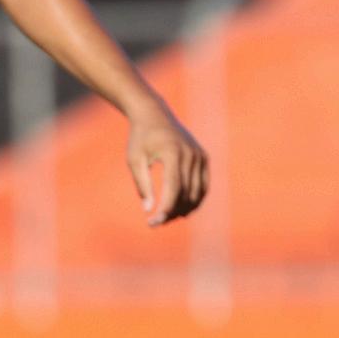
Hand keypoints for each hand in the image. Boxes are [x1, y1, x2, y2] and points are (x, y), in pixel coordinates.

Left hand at [126, 105, 207, 226]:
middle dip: (172, 212)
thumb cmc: (140, 138)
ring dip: (184, 210)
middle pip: (186, 193)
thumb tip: (148, 210)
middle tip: (155, 222)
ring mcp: (200, 156)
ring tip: (166, 217)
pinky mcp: (204, 158)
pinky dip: (194, 200)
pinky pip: (203, 186)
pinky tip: (180, 210)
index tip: (152, 222)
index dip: (165, 208)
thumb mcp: (134, 160)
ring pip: (197, 193)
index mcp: (173, 152)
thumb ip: (142, 184)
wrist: (154, 115)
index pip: (173, 188)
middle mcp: (190, 154)